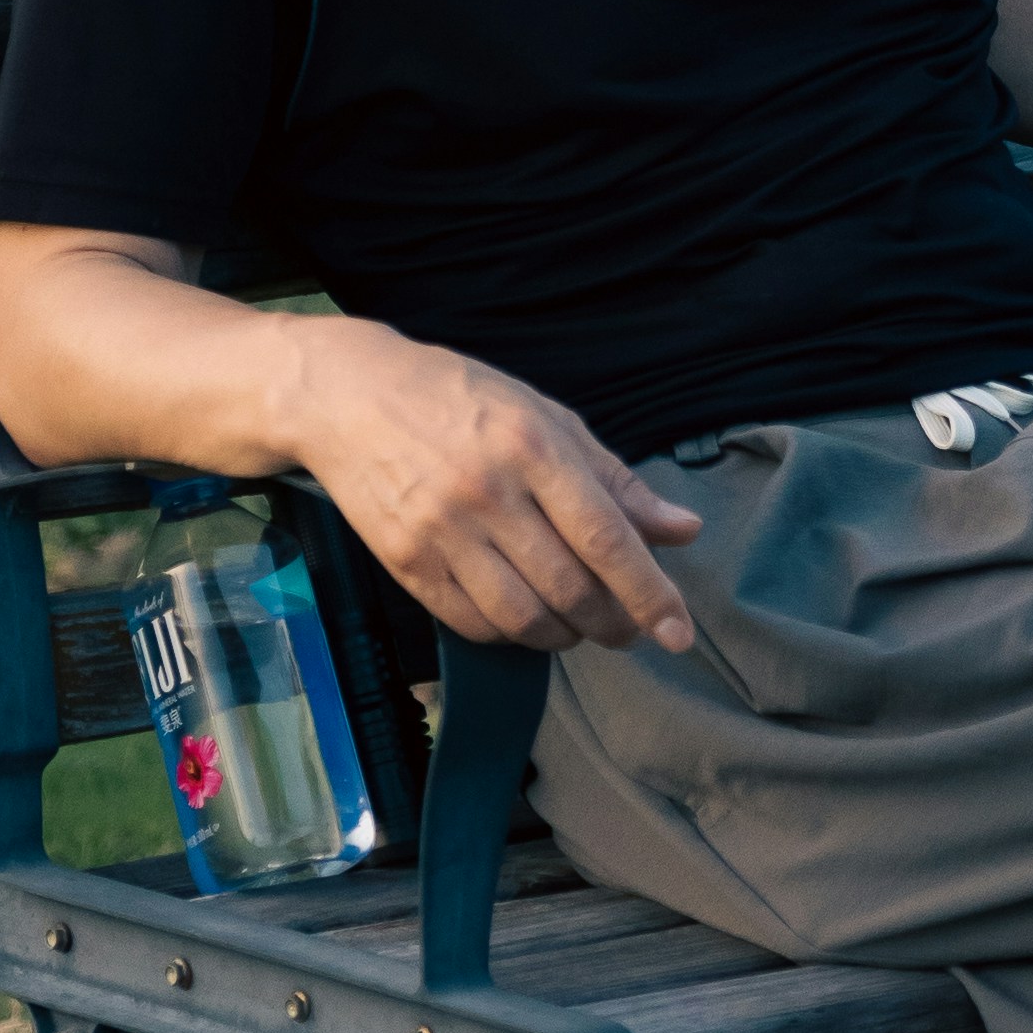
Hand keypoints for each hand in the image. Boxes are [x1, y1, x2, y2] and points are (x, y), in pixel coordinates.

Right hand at [294, 326, 706, 652]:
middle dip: (614, 622)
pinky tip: (528, 619)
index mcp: (533, 448)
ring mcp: (442, 532)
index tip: (679, 633)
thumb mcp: (547, 418)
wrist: (349, 397)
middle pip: (570, 587)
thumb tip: (683, 530)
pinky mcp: (406, 563)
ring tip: (581, 626)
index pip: (606, 538)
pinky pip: (473, 624)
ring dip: (566, 636)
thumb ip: (615, 481)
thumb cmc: (460, 400)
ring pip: (524, 618)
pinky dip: (512, 635)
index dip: (650, 592)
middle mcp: (488, 493)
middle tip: (631, 629)